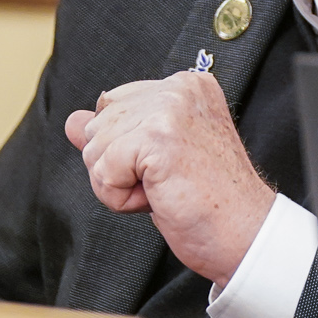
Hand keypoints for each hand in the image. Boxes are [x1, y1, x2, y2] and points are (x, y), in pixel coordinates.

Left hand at [64, 72, 274, 286]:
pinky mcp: (156, 138)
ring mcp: (169, 110)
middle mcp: (179, 88)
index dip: (127, 146)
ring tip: (165, 189)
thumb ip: (116, 132)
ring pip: (95, 149)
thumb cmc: (210, 200)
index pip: (114, 103)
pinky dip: (120, 198)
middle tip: (169, 181)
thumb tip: (73, 121)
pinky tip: (158, 198)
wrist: (244, 232)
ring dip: (119, 184)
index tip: (170, 164)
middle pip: (98, 125)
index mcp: (186, 85)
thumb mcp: (157, 157)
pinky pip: (102, 172)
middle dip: (119, 165)